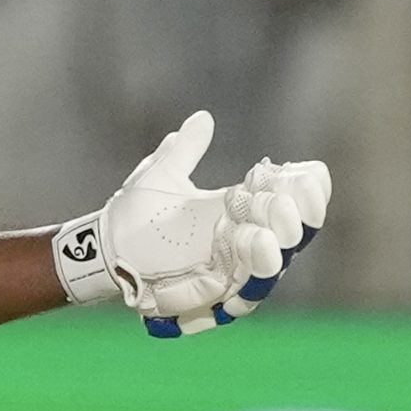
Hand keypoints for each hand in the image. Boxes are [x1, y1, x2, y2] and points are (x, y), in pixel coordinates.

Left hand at [51, 111, 330, 337]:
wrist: (104, 250)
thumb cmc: (132, 215)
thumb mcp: (159, 176)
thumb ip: (184, 150)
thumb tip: (202, 118)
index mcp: (237, 205)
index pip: (289, 194)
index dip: (306, 186)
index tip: (302, 173)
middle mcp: (243, 235)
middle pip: (290, 229)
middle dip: (292, 217)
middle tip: (281, 206)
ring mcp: (232, 266)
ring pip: (273, 263)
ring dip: (273, 250)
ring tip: (262, 238)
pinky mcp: (217, 292)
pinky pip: (245, 293)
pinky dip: (251, 281)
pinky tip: (250, 265)